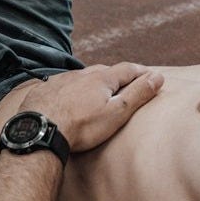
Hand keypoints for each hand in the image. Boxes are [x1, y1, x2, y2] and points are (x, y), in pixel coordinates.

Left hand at [18, 63, 163, 151]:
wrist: (41, 131)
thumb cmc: (82, 126)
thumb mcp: (117, 112)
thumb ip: (137, 94)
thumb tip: (158, 77)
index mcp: (102, 79)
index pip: (127, 69)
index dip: (141, 72)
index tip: (151, 74)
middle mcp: (81, 74)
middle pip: (104, 70)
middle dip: (117, 74)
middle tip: (126, 80)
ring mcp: (61, 80)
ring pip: (81, 75)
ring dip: (93, 79)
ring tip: (98, 87)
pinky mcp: (44, 90)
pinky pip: (62, 84)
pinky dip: (71, 87)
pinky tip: (69, 95)